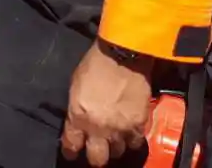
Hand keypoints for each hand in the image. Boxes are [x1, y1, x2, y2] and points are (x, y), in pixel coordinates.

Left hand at [61, 41, 152, 166]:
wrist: (122, 54)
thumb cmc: (95, 64)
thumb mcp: (75, 86)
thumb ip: (76, 109)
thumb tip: (77, 121)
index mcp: (78, 116)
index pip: (72, 145)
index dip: (72, 150)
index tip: (73, 151)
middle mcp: (98, 128)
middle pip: (97, 159)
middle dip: (96, 157)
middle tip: (97, 150)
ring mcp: (120, 128)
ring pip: (118, 152)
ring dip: (115, 146)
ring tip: (115, 138)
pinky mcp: (139, 125)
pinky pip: (136, 142)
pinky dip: (133, 139)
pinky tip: (130, 132)